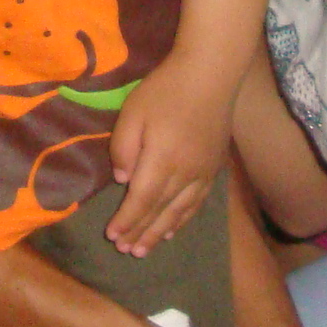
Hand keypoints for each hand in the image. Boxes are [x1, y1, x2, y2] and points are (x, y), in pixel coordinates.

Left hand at [107, 59, 232, 254]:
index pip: (140, 200)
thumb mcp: (133, 112)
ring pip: (179, 212)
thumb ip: (124, 148)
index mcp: (162, 160)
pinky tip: (173, 228)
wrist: (211, 74)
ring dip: (160, 232)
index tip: (112, 236)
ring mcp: (203, 173)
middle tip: (126, 252)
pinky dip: (183, 219)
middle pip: (160, 211)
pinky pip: (197, 202)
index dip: (126, 221)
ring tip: (144, 249)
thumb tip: (123, 180)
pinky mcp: (214, 167)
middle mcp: (185, 173)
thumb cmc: (166, 89)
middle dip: (141, 233)